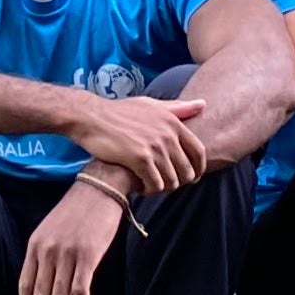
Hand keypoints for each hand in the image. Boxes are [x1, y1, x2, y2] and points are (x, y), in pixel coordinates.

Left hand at [18, 179, 125, 294]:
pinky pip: (79, 290)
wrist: (100, 188)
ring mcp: (66, 254)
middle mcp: (47, 252)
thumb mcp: (51, 230)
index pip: (25, 287)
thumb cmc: (78, 211)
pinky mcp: (87, 255)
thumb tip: (44, 287)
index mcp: (35, 246)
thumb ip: (45, 256)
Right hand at [74, 92, 208, 191]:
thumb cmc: (119, 112)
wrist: (91, 117)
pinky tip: (140, 187)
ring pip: (171, 180)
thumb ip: (178, 108)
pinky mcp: (140, 159)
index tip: (192, 177)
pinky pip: (155, 184)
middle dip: (179, 181)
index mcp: (173, 122)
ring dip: (162, 187)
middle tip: (165, 183)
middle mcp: (168, 134)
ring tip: (150, 185)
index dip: (199, 168)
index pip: (199, 151)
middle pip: (187, 170)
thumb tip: (204, 104)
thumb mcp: (151, 104)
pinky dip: (150, 190)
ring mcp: (155, 147)